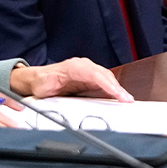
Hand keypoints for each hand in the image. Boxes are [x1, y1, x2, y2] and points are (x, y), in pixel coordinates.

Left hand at [9, 58, 132, 100]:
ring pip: (107, 79)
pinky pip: (105, 83)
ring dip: (118, 89)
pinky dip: (114, 91)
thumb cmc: (42, 81)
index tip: (115, 93)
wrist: (39, 79)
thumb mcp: (44, 84)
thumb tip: (53, 91)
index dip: (106, 84)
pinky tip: (120, 98)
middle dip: (117, 87)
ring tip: (127, 101)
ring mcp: (88, 72)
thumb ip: (50, 86)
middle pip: (104, 75)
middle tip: (127, 100)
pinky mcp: (90, 80)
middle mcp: (83, 66)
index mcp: (73, 66)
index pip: (94, 74)